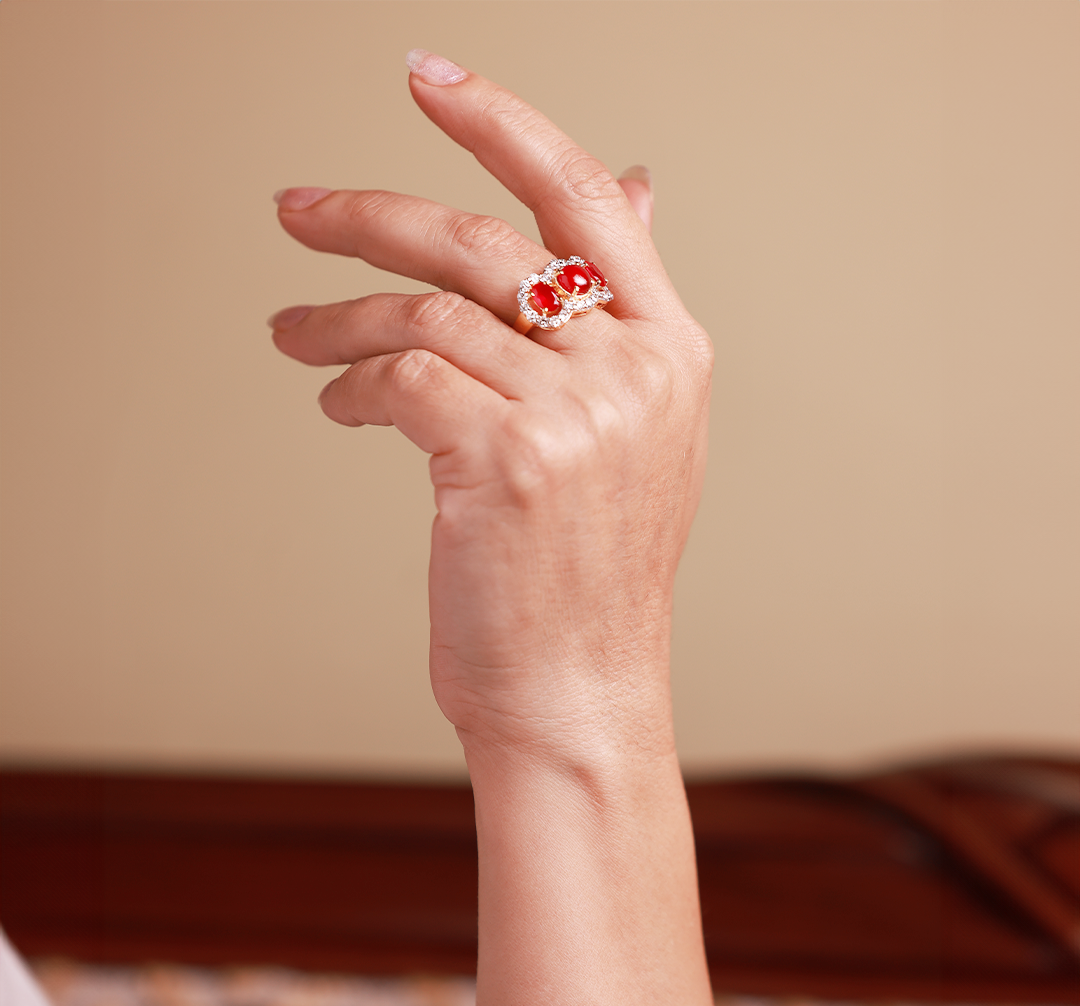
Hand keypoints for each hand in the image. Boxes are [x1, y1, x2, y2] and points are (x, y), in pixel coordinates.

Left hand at [270, 53, 712, 763]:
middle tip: (296, 210)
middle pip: (484, 239)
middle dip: (371, 216)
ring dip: (340, 314)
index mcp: (670, 352)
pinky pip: (402, 377)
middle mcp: (633, 371)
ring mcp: (576, 415)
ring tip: (294, 332)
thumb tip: (639, 182)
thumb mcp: (634, 432)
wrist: (579, 691)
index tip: (428, 78)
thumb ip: (622, 312)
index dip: (502, 123)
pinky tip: (337, 404)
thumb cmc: (587, 573)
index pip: (586, 199)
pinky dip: (352, 384)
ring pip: (429, 309)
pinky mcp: (507, 463)